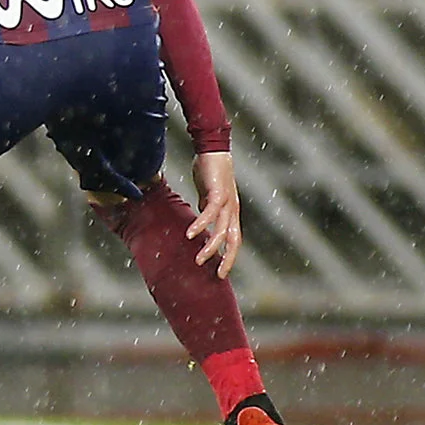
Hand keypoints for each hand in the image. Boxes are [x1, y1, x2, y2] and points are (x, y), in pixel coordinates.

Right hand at [185, 151, 242, 276]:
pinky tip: (191, 234)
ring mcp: (227, 203)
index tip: (220, 272)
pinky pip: (210, 214)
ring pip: (222, 231)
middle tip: (218, 275)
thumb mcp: (208, 195)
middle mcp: (232, 210)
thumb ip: (207, 208)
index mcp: (231, 212)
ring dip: (210, 247)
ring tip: (199, 259)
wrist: (213, 150)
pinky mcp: (218, 193)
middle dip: (227, 259)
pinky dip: (201, 225)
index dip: (229, 256)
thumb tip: (201, 218)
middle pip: (234, 241)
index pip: (233, 240)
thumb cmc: (209, 171)